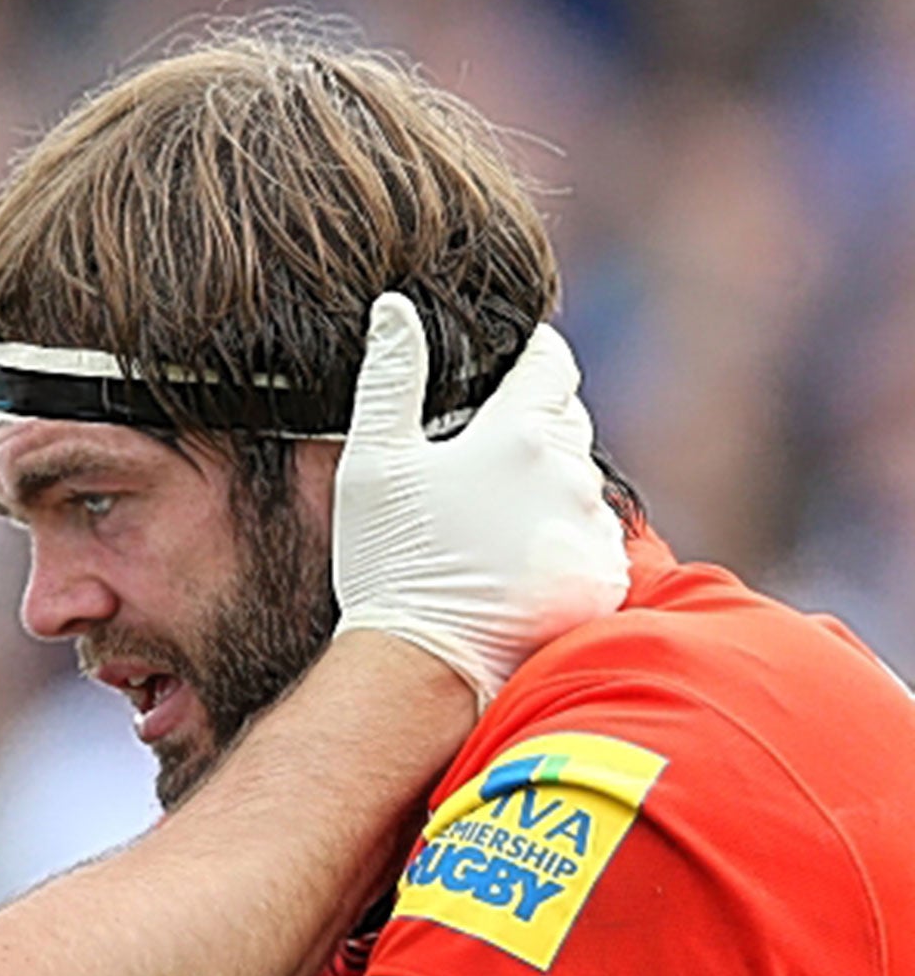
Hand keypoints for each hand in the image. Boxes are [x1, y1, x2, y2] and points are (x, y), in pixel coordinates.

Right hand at [332, 292, 627, 706]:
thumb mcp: (372, 465)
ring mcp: (592, 530)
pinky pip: (594, 541)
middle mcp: (570, 475)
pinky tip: (515, 568)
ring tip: (491, 529)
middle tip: (478, 467)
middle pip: (566, 424)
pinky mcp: (604, 580)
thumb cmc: (390, 564)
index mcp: (518, 434)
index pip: (550, 363)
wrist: (424, 667)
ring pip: (580, 485)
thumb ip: (391, 378)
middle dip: (531, 432)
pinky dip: (562, 544)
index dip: (530, 358)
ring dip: (547, 491)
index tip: (510, 368)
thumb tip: (396, 308)